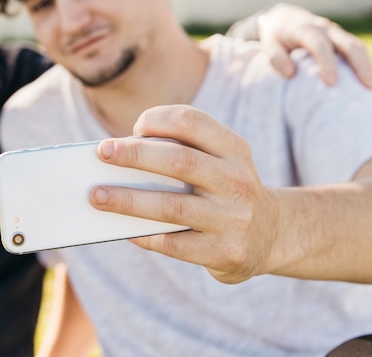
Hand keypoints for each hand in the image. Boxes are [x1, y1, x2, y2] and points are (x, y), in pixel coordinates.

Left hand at [88, 105, 282, 283]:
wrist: (274, 234)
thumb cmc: (227, 191)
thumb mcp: (221, 162)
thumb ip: (183, 154)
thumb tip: (119, 162)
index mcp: (234, 149)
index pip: (192, 121)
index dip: (158, 119)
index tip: (134, 127)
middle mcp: (237, 181)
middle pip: (179, 160)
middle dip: (134, 155)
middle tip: (101, 153)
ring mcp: (233, 219)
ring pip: (171, 206)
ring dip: (127, 200)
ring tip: (97, 196)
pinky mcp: (225, 252)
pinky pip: (174, 243)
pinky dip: (143, 235)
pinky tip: (123, 230)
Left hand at [258, 3, 371, 88]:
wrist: (285, 18)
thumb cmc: (276, 37)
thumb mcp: (268, 45)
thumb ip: (275, 58)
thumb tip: (290, 73)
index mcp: (305, 29)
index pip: (319, 44)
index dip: (327, 62)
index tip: (331, 82)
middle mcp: (325, 29)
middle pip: (349, 44)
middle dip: (359, 65)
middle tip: (367, 89)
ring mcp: (336, 33)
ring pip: (358, 47)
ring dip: (367, 67)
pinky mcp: (341, 39)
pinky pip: (358, 50)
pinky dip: (364, 66)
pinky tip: (367, 84)